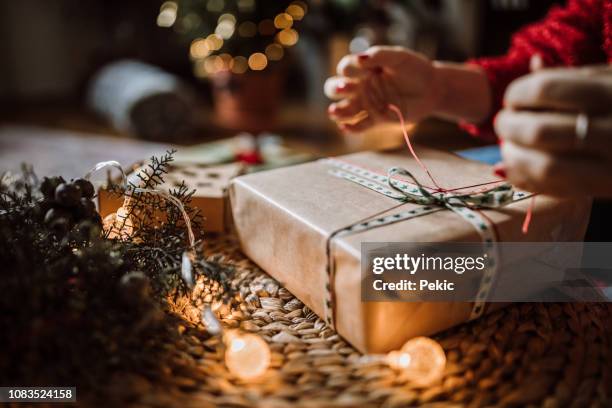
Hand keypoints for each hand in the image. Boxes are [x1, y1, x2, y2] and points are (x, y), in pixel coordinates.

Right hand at [324, 46, 441, 132]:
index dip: (349, 68)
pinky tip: (345, 128)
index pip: (346, 68)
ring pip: (344, 109)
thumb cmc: (415, 69)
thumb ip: (379, 55)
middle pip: (335, 88)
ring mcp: (367, 104)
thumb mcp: (399, 57)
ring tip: (334, 112)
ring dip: (337, 111)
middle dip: (336, 88)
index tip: (364, 68)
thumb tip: (359, 58)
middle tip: (345, 88)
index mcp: (364, 69)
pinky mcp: (376, 119)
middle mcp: (361, 86)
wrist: (432, 89)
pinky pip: (359, 126)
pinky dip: (350, 128)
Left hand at [495, 65, 611, 196]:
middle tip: (503, 123)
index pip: (547, 89)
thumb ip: (573, 75)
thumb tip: (532, 63)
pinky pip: (554, 190)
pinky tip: (516, 167)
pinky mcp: (604, 190)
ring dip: (513, 157)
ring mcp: (610, 166)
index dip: (519, 93)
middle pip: (540, 131)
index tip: (512, 98)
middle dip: (509, 127)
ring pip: (545, 167)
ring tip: (506, 146)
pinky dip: (525, 179)